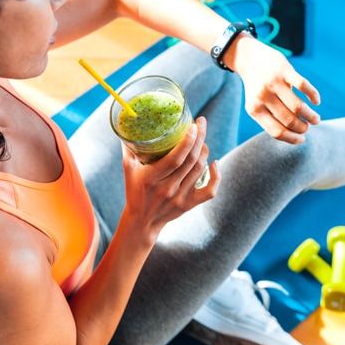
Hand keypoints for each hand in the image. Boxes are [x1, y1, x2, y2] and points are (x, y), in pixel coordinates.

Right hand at [120, 117, 219, 238]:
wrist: (142, 222)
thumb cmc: (134, 192)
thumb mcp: (128, 170)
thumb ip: (129, 149)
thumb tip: (128, 126)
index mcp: (151, 179)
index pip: (175, 159)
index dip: (187, 142)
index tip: (193, 126)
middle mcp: (167, 189)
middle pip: (190, 161)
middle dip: (199, 138)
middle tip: (201, 123)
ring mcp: (180, 198)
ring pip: (199, 170)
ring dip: (204, 151)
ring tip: (202, 139)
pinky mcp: (189, 204)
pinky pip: (209, 191)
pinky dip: (216, 177)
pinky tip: (215, 163)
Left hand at [235, 38, 320, 143]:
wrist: (248, 58)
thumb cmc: (257, 87)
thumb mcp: (256, 104)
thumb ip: (270, 118)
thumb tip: (294, 135)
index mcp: (255, 109)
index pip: (276, 131)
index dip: (292, 138)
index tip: (302, 138)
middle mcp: (263, 97)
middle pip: (289, 120)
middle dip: (303, 128)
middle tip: (308, 127)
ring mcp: (273, 82)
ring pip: (298, 107)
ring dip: (311, 116)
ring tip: (315, 119)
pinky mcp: (284, 69)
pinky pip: (303, 85)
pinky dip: (313, 96)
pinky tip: (316, 101)